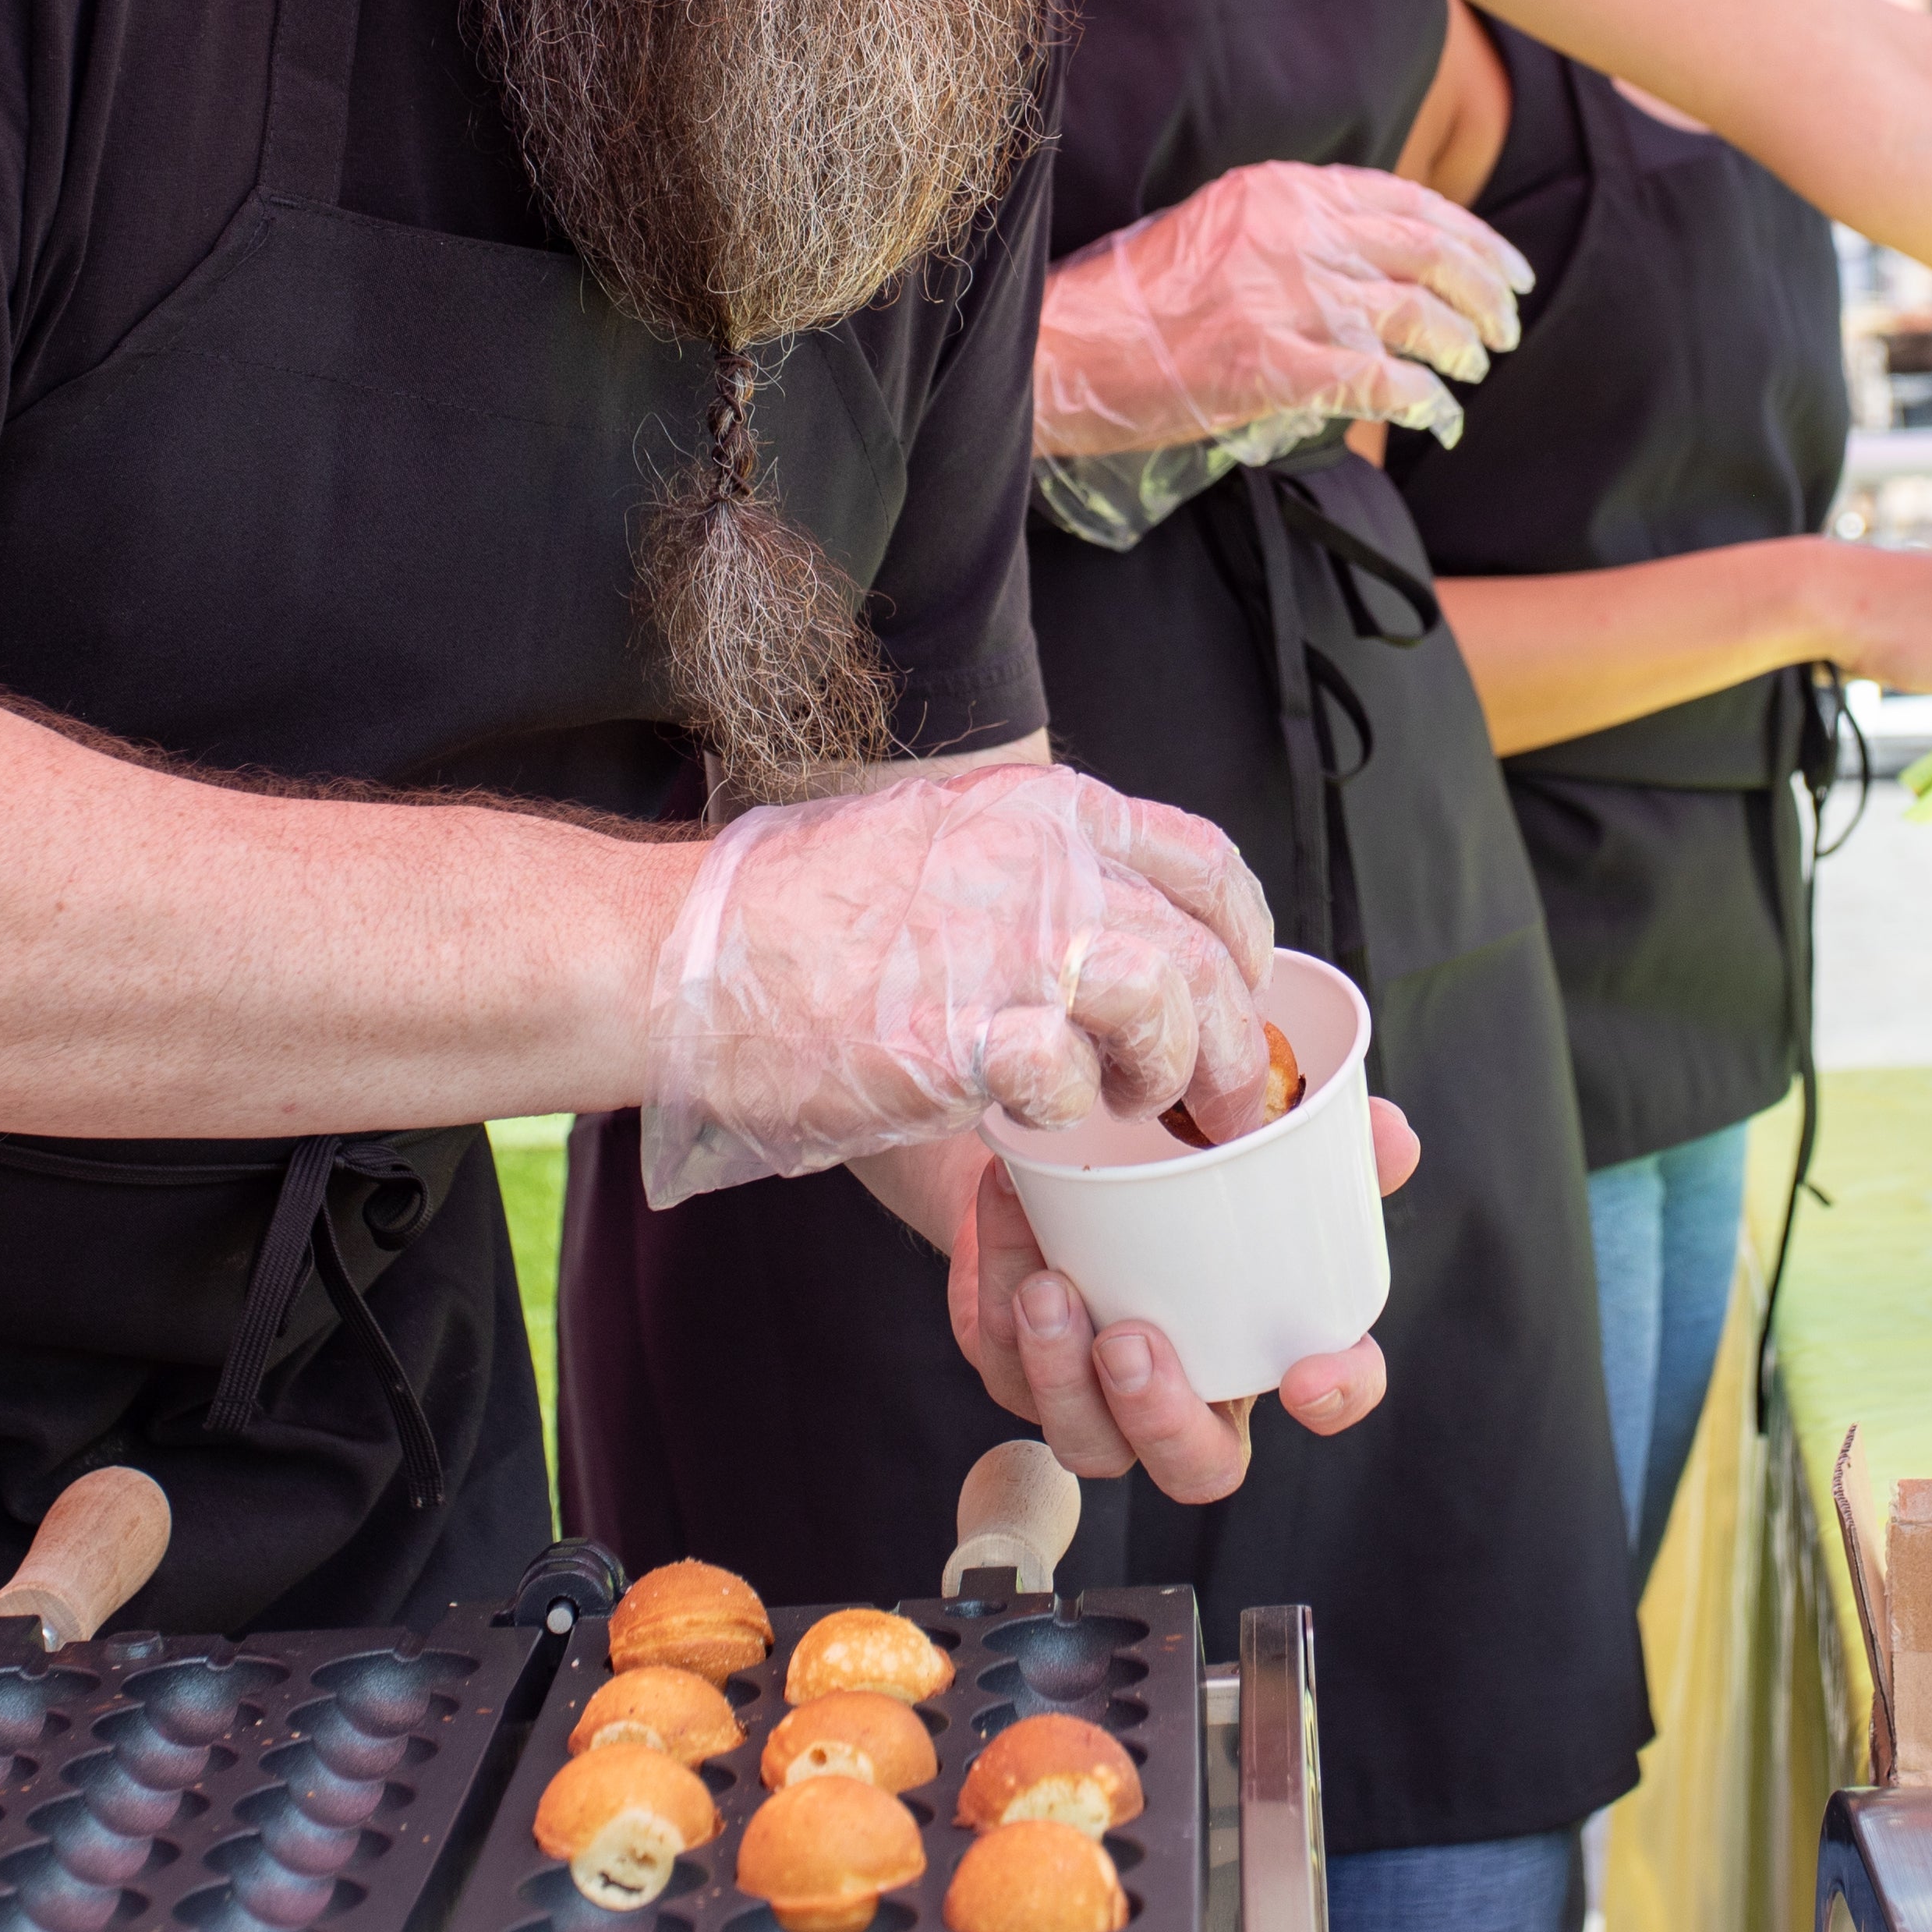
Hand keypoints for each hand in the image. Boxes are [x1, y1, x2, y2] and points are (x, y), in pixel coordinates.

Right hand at [639, 767, 1277, 1204]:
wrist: (687, 956)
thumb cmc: (793, 914)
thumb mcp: (935, 840)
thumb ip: (1030, 871)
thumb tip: (1112, 924)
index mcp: (1039, 811)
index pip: (1202, 859)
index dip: (1244, 935)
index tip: (1244, 985)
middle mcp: (1042, 863)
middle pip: (1204, 950)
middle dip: (1233, 1037)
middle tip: (1227, 1100)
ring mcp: (1009, 943)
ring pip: (1166, 1008)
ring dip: (1166, 1075)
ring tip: (1137, 1110)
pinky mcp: (968, 1032)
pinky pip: (1071, 1083)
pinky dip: (1065, 1114)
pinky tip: (1030, 1120)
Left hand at [911, 1100, 1424, 1500]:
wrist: (1058, 1141)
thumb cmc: (1169, 1157)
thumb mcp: (1246, 1135)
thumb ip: (1326, 1139)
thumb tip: (1391, 1134)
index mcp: (1263, 1338)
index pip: (1328, 1394)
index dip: (1335, 1398)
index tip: (1306, 1376)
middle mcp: (1187, 1386)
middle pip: (1194, 1467)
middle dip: (1163, 1420)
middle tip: (1133, 1345)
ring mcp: (1097, 1393)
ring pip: (1086, 1442)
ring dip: (1061, 1375)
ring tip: (1046, 1290)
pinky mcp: (1016, 1368)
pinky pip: (1004, 1358)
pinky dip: (998, 1282)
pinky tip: (1006, 1208)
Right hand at [1032, 161, 1531, 462]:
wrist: (1064, 349)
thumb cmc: (1139, 302)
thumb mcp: (1222, 229)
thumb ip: (1298, 232)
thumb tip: (1387, 264)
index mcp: (1278, 190)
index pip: (1406, 201)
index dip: (1473, 237)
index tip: (1508, 269)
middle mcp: (1288, 232)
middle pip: (1425, 253)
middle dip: (1483, 292)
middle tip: (1507, 327)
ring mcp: (1279, 297)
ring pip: (1411, 315)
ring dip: (1460, 345)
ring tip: (1474, 367)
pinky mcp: (1269, 364)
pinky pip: (1378, 380)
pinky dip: (1424, 401)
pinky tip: (1440, 417)